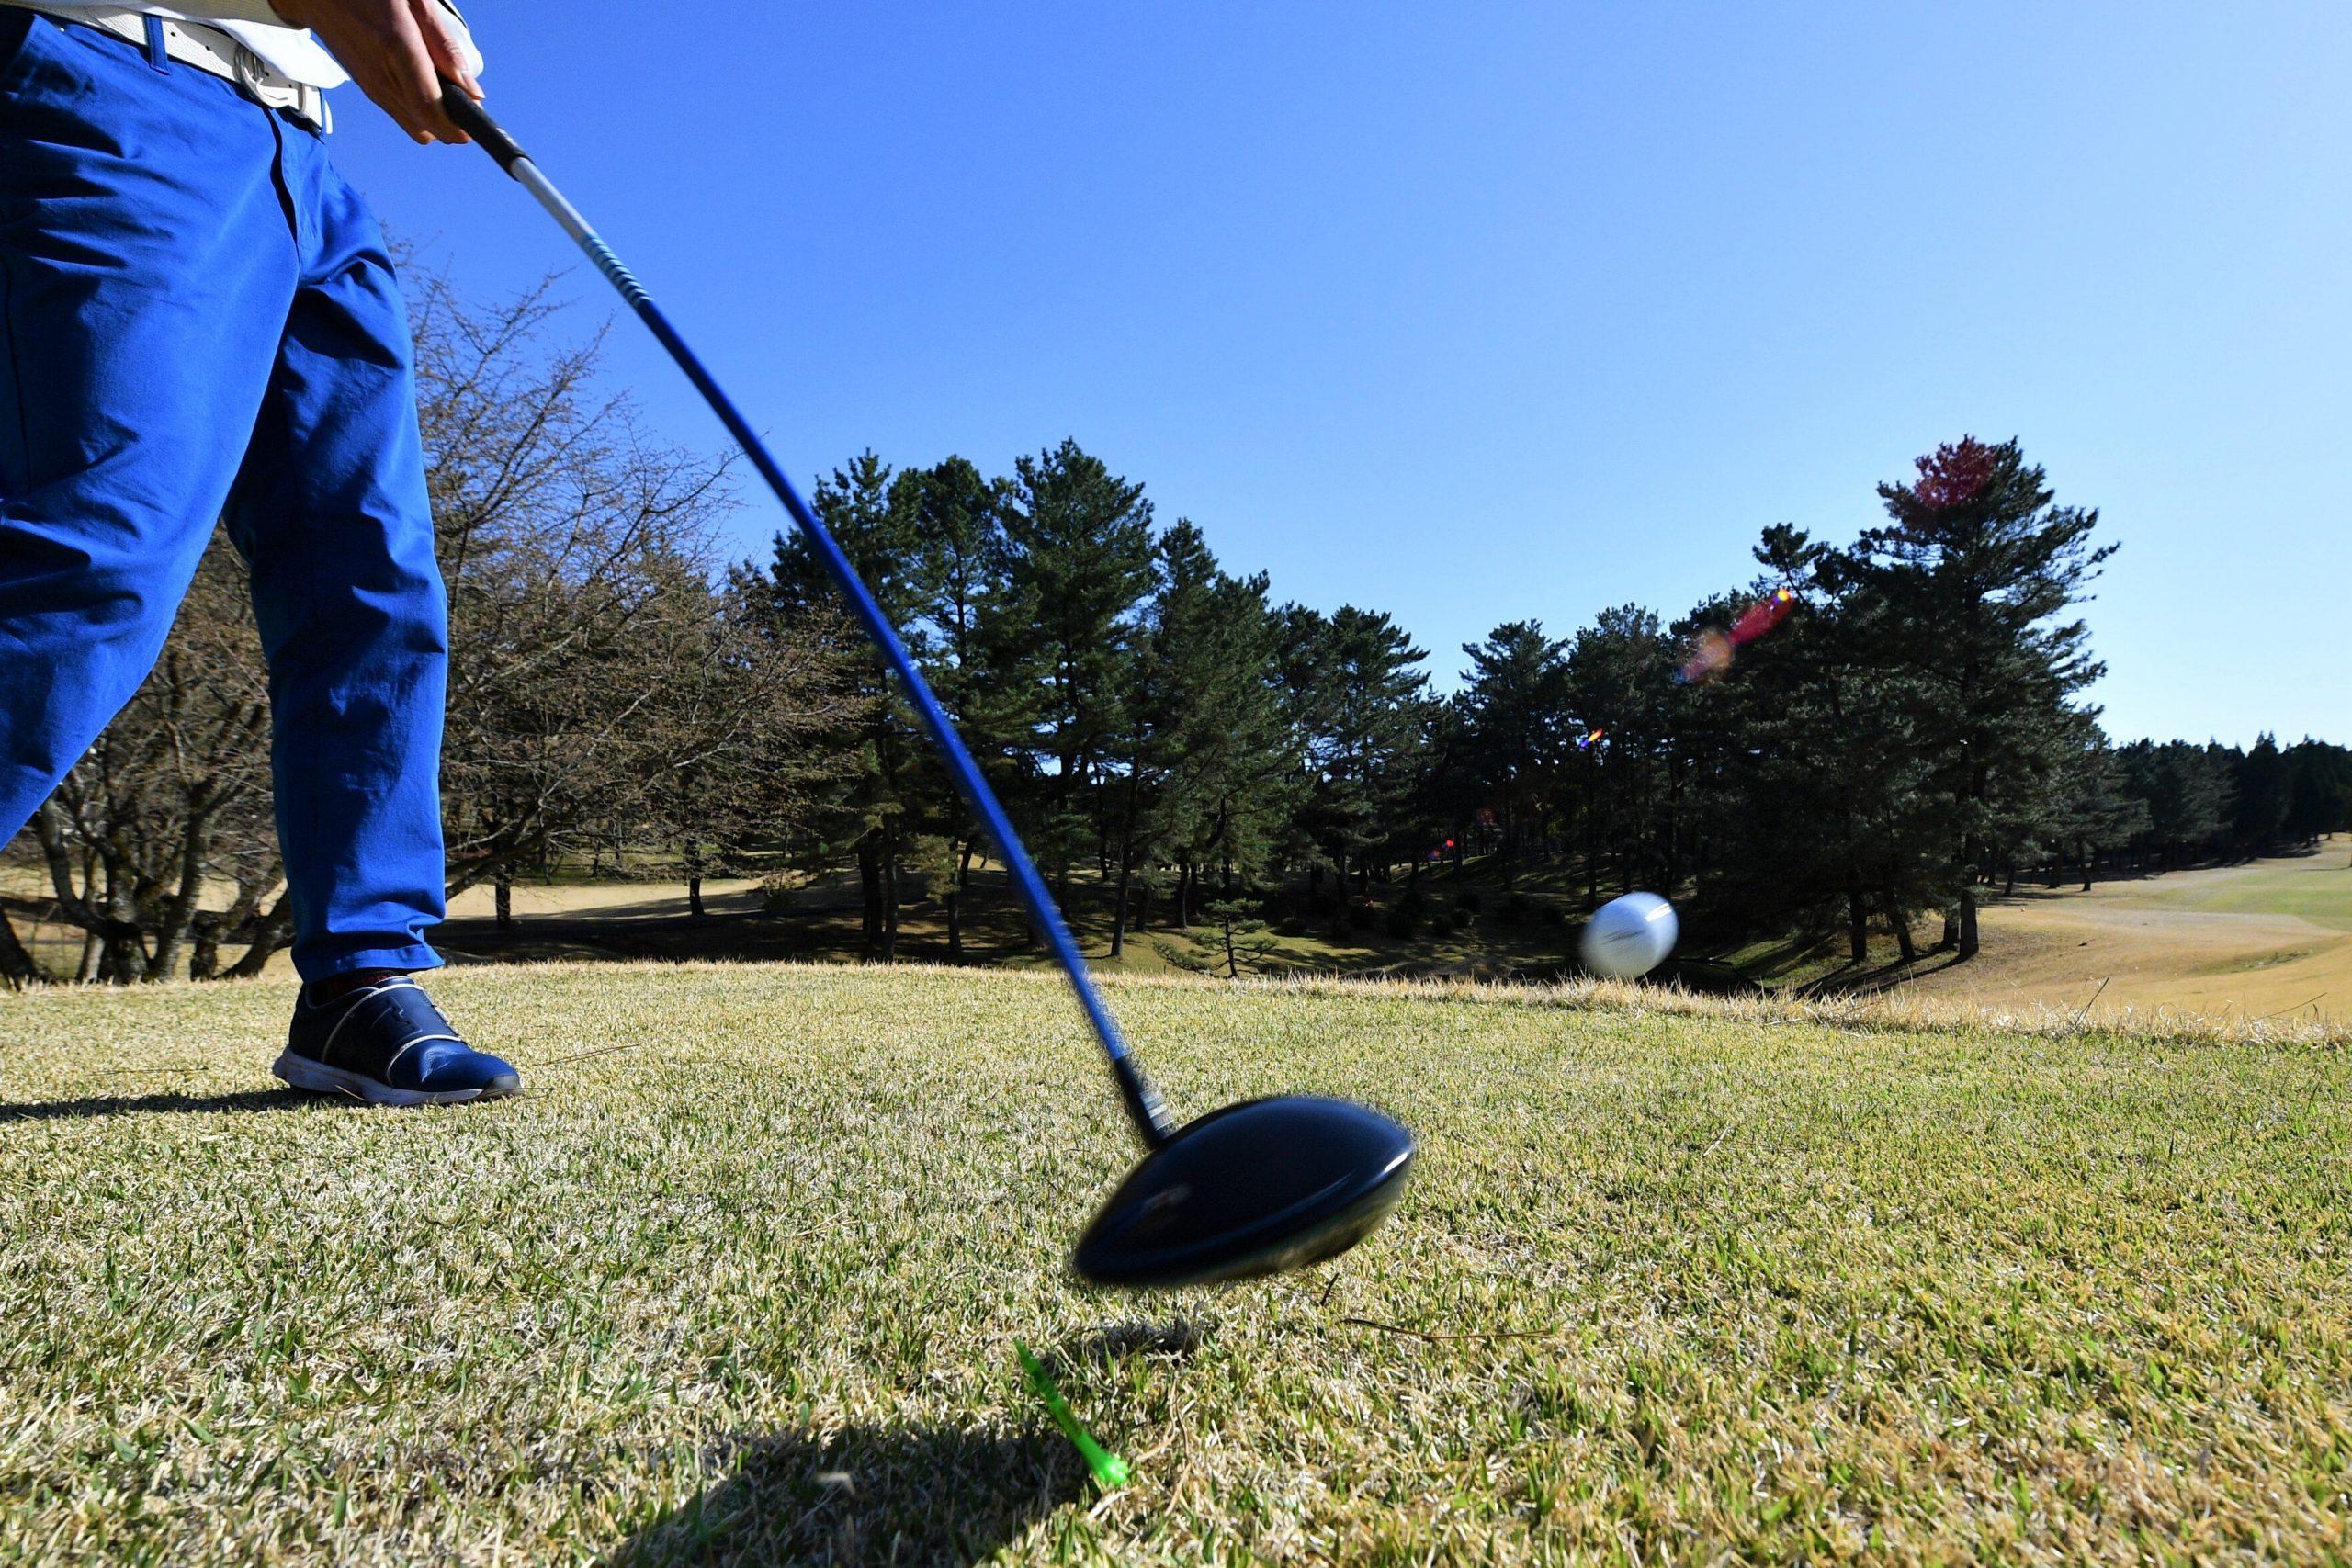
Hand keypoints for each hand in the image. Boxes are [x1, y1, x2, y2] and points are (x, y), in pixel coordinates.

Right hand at [269, 0, 480, 144]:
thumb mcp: (415, 1)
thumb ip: (444, 45)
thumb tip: (471, 90)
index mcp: (397, 48)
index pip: (430, 108)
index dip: (458, 126)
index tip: (476, 123)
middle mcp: (383, 76)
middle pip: (427, 128)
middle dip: (452, 123)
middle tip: (463, 97)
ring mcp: (373, 87)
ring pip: (416, 129)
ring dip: (436, 119)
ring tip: (444, 90)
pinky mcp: (369, 91)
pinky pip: (402, 117)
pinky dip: (420, 112)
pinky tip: (426, 87)